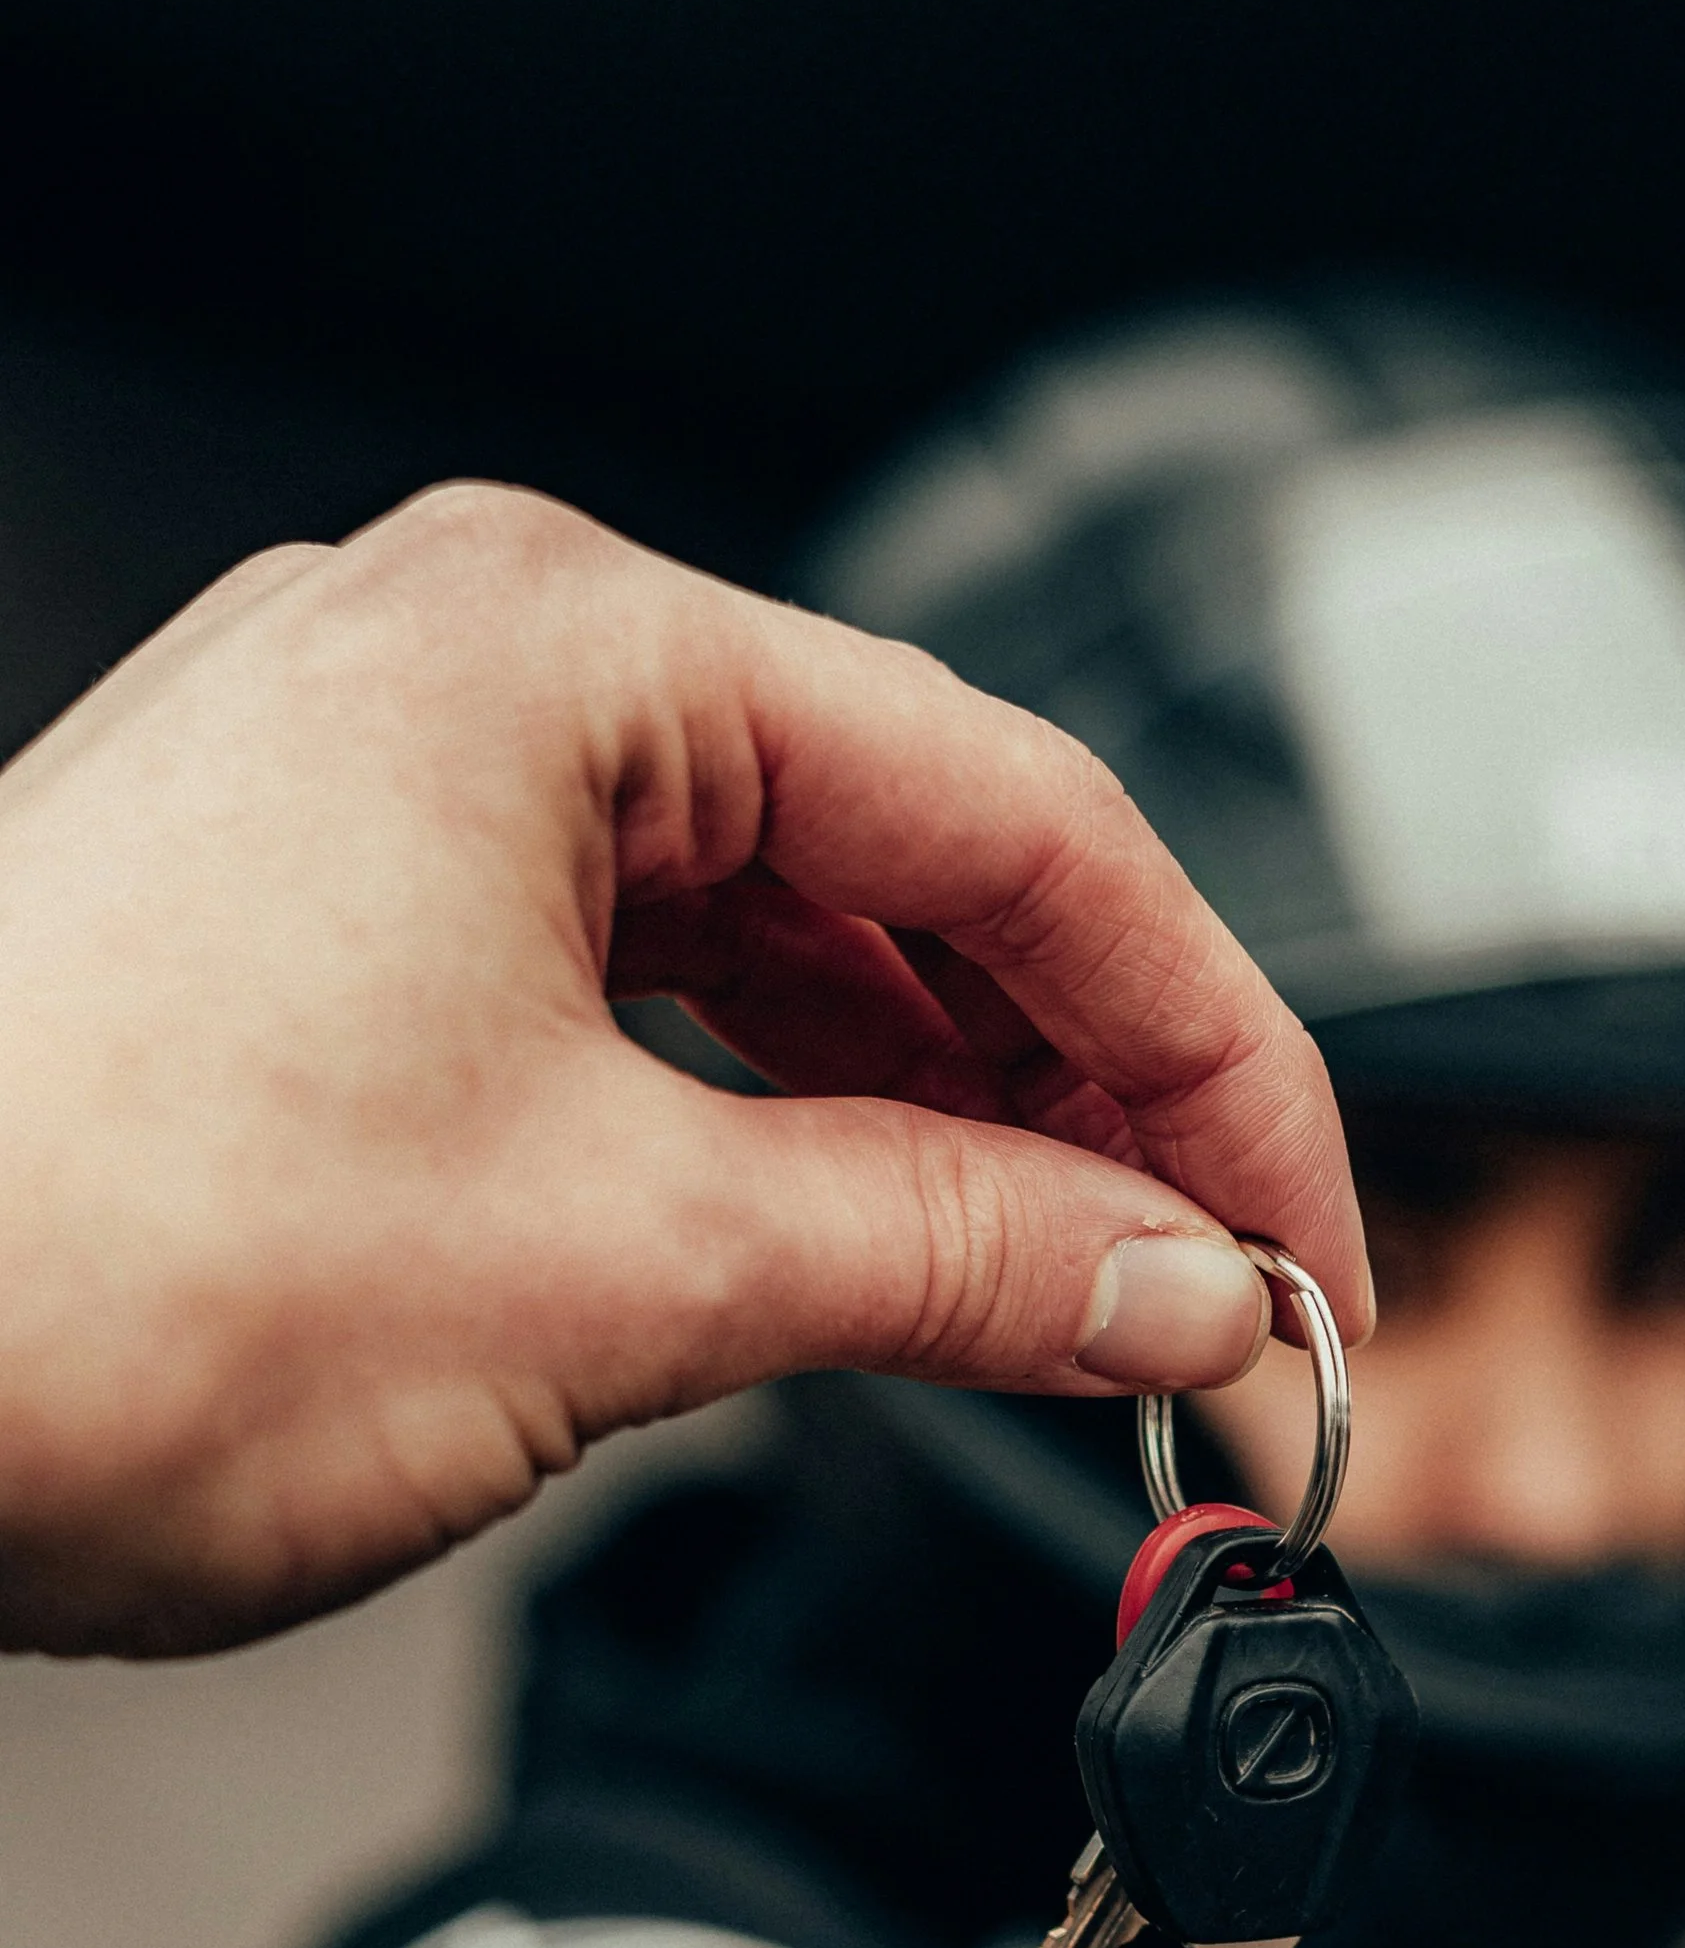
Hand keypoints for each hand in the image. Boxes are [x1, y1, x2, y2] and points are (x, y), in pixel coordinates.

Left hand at [0, 486, 1363, 1656]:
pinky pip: (637, 1005)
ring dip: (939, 1126)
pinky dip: (775, 1132)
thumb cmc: (73, 1263)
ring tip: (1062, 1298)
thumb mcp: (622, 1263)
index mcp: (553, 649)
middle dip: (1088, 1093)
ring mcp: (385, 800)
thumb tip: (1168, 1283)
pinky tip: (864, 1248)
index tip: (1298, 1234)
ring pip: (777, 945)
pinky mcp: (328, 936)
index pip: (1022, 826)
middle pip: (909, 866)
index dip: (1215, 1056)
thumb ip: (954, 1257)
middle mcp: (467, 674)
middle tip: (1208, 1290)